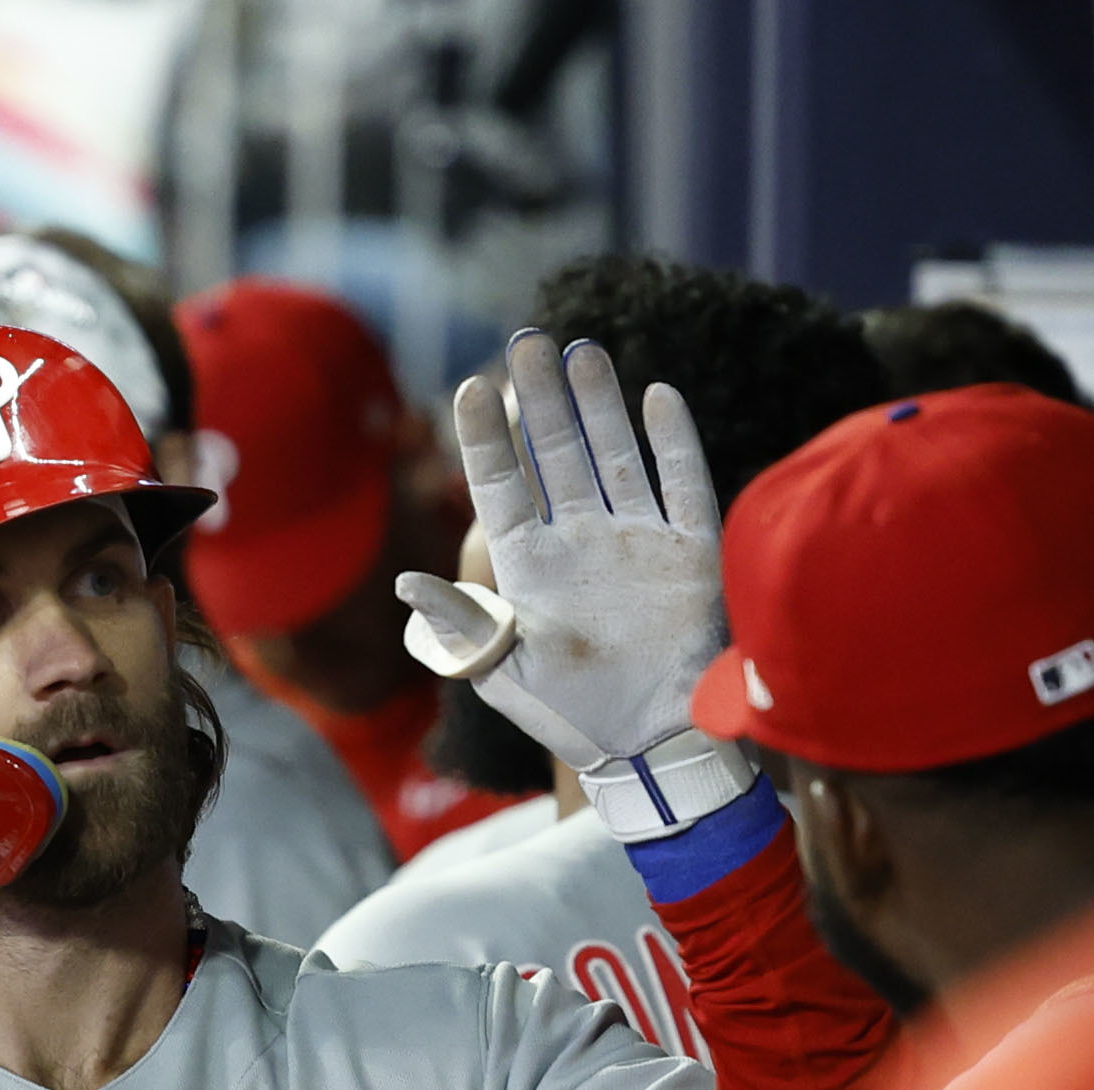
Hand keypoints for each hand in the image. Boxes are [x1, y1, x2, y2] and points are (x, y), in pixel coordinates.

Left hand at [395, 328, 748, 838]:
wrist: (644, 748)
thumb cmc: (566, 716)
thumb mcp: (501, 673)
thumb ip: (460, 628)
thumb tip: (406, 582)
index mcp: (527, 565)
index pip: (499, 486)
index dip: (486, 438)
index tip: (471, 388)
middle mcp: (578, 540)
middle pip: (556, 453)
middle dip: (542, 398)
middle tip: (527, 338)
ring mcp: (634, 540)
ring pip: (613, 454)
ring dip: (599, 403)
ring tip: (581, 349)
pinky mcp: (687, 551)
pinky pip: (682, 483)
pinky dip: (672, 441)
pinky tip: (658, 395)